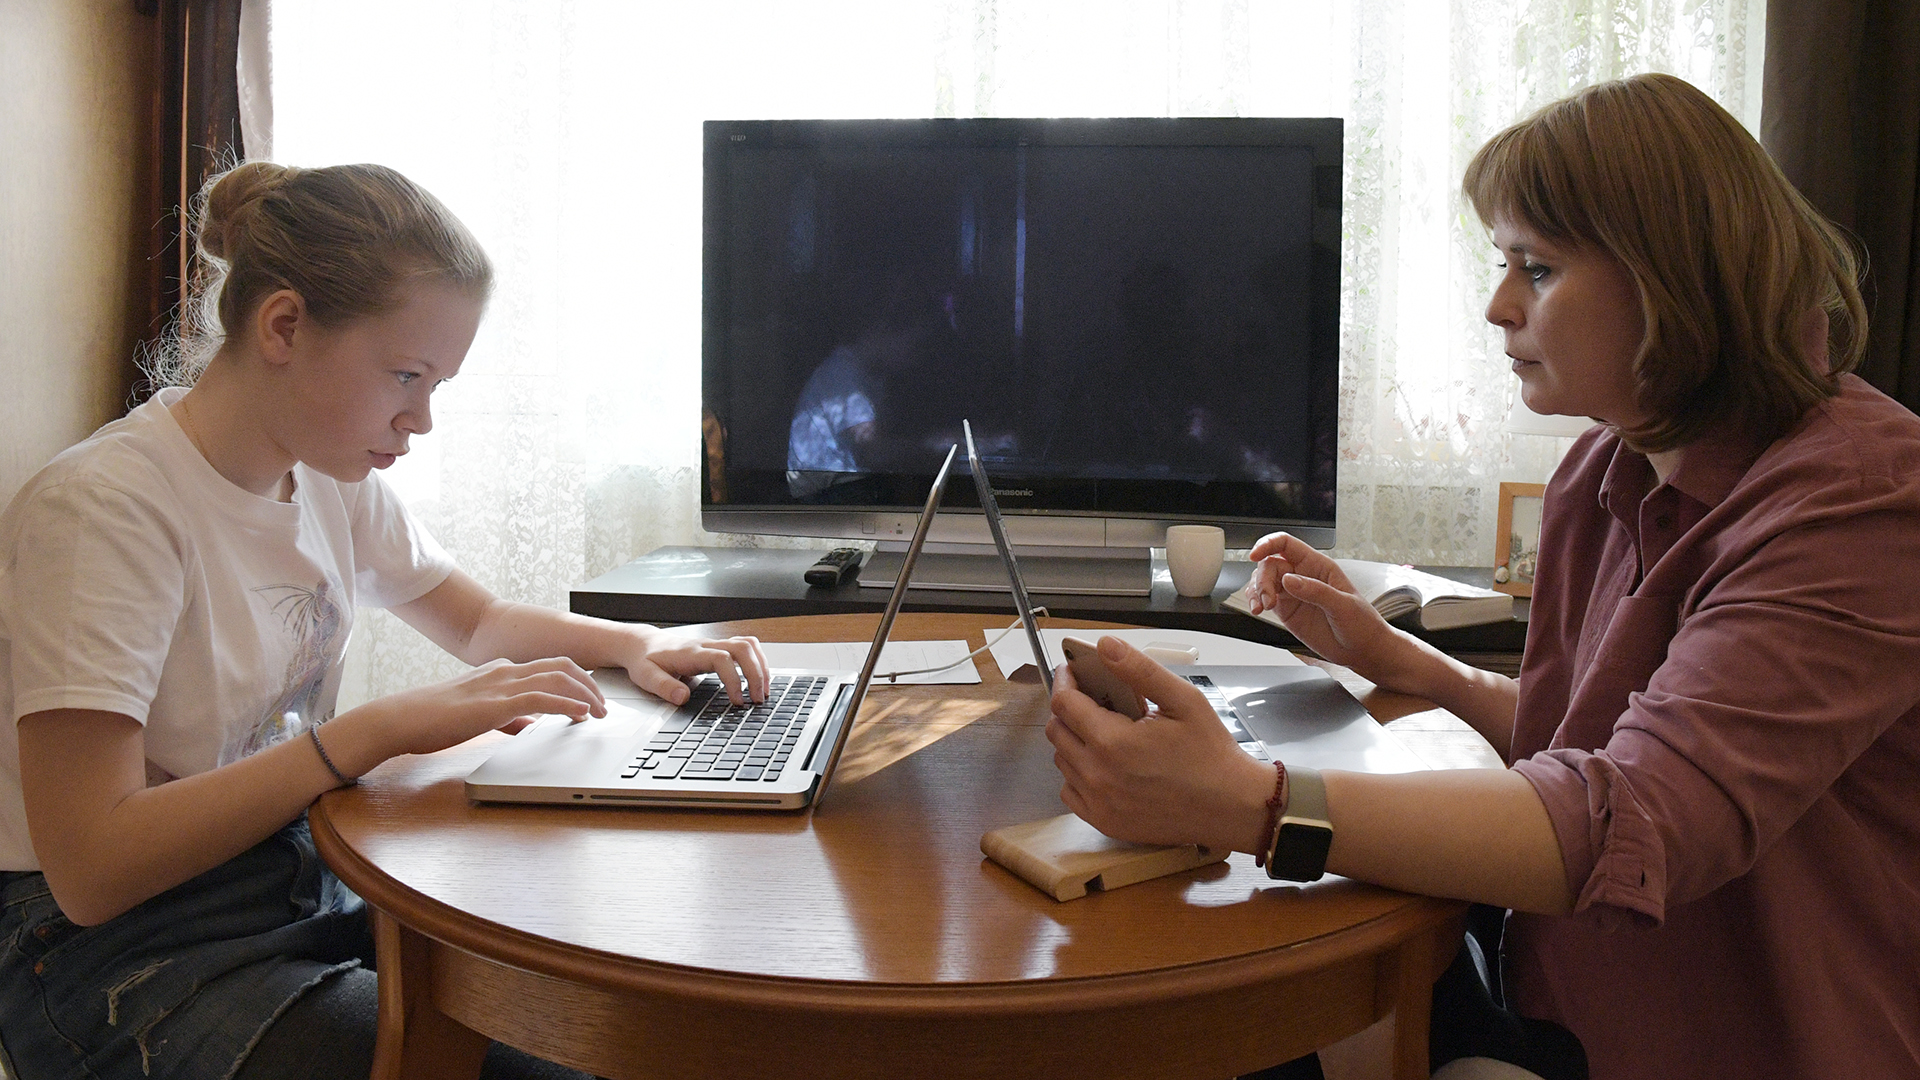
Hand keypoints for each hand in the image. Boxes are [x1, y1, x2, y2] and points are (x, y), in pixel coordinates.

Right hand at [382, 657, 607, 756]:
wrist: (401, 719)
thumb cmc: (433, 719)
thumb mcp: (478, 715)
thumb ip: (507, 718)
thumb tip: (529, 726)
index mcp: (500, 672)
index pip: (549, 667)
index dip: (577, 680)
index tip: (592, 697)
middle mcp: (504, 672)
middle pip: (561, 667)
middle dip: (589, 685)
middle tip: (603, 707)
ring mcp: (500, 685)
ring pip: (556, 679)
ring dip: (584, 695)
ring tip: (598, 713)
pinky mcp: (494, 704)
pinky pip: (540, 699)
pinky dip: (566, 705)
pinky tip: (579, 715)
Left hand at [620, 627, 770, 705]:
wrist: (643, 644)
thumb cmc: (646, 660)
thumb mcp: (646, 676)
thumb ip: (664, 687)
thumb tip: (683, 698)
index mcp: (691, 653)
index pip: (722, 659)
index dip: (734, 680)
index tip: (737, 701)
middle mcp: (707, 645)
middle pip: (742, 648)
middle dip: (756, 674)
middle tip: (758, 699)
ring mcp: (714, 644)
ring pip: (748, 645)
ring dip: (761, 667)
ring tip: (764, 691)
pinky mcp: (718, 648)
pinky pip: (745, 647)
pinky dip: (757, 662)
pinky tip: (758, 679)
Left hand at [1046, 636, 1274, 852]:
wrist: (1232, 807)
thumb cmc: (1212, 754)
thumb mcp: (1183, 700)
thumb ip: (1140, 670)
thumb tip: (1106, 646)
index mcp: (1114, 742)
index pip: (1064, 703)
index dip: (1065, 680)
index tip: (1073, 671)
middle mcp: (1099, 775)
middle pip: (1057, 731)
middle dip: (1069, 708)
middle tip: (1095, 700)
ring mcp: (1099, 803)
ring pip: (1062, 761)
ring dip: (1075, 740)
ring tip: (1107, 731)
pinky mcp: (1104, 822)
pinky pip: (1071, 791)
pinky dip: (1079, 774)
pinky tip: (1106, 764)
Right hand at [1245, 531, 1404, 676]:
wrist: (1363, 650)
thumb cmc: (1362, 624)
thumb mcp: (1344, 605)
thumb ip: (1316, 591)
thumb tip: (1289, 581)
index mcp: (1318, 566)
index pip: (1287, 544)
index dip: (1268, 544)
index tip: (1255, 555)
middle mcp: (1303, 575)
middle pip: (1270, 564)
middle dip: (1262, 580)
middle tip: (1268, 600)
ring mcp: (1293, 593)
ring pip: (1263, 580)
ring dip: (1256, 591)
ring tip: (1261, 608)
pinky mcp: (1287, 610)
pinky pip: (1264, 598)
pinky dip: (1255, 601)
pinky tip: (1259, 610)